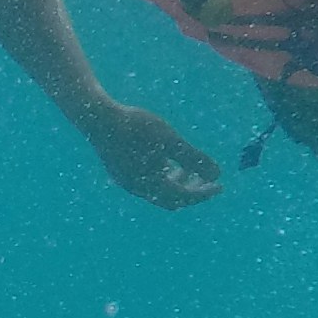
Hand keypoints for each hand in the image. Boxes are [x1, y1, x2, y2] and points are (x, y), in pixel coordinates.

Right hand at [81, 100, 223, 209]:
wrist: (97, 119)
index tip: (220, 185)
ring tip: (188, 169)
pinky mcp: (120, 172)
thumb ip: (194, 158)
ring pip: (159, 191)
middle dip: (192, 191)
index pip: (185, 196)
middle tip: (207, 180)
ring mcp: (127, 182)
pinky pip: (147, 183)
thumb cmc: (136, 128)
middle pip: (172, 199)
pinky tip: (165, 161)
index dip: (205, 192)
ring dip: (177, 183)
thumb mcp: (170, 141)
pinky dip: (163, 178)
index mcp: (152, 185)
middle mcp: (139, 189)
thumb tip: (218, 174)